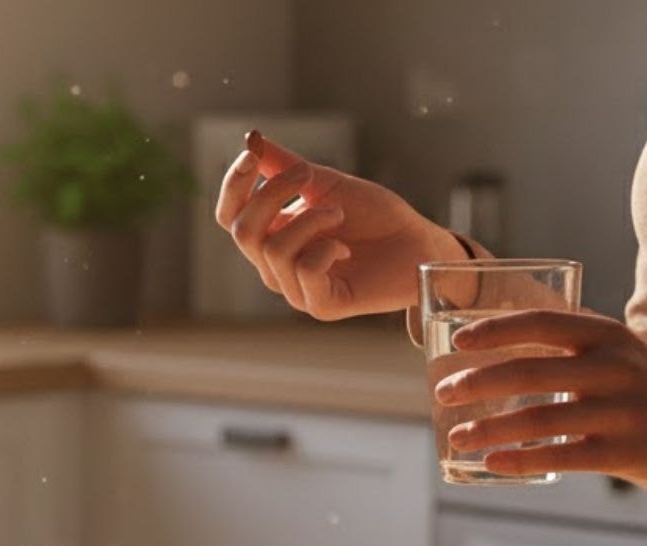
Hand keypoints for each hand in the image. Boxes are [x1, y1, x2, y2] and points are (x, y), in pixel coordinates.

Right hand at [213, 132, 463, 319]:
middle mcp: (275, 268)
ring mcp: (296, 290)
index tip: (252, 155)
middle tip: (308, 177)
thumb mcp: (324, 182)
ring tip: (338, 214)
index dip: (234, 186)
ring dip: (310, 219)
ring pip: (274, 250)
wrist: (418, 243)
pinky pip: (305, 271)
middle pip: (243, 232)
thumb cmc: (374, 216)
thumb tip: (251, 140)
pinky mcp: (322, 305)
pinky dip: (326, 247)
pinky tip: (345, 247)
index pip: (229, 217)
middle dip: (271, 194)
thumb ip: (284, 166)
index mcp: (272, 237)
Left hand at [434, 310, 646, 484]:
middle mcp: (614, 369)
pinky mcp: (626, 453)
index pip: (541, 324)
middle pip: (531, 373)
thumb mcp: (623, 349)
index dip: (495, 330)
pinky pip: (563, 457)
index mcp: (608, 336)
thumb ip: (574, 342)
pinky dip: (521, 460)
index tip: (458, 340)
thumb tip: (505, 336)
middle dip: (478, 383)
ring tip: (456, 435)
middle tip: (442, 393)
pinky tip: (491, 462)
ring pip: (540, 420)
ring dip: (489, 429)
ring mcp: (622, 413)